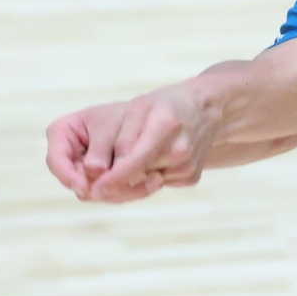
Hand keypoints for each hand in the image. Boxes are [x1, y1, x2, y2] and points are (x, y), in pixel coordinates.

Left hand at [45, 85, 217, 202]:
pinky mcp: (192, 177)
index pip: (136, 160)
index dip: (114, 178)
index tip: (93, 190)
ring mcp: (189, 166)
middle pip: (140, 176)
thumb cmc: (161, 106)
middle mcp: (181, 149)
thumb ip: (120, 140)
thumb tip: (102, 173)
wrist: (203, 110)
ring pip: (148, 184)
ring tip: (127, 162)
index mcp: (166, 125)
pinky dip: (148, 178)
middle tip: (96, 185)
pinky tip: (151, 161)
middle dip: (117, 182)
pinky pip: (160, 184)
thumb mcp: (136, 109)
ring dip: (132, 179)